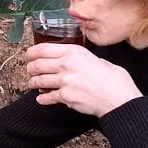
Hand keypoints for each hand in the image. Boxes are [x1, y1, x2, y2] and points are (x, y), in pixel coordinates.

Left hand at [25, 43, 141, 116]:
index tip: (29, 55)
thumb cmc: (113, 79)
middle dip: (30, 68)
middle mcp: (66, 64)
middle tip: (30, 70)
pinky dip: (42, 98)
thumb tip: (70, 59)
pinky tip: (41, 98)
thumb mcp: (96, 58)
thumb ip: (80, 58)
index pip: (43, 49)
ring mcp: (64, 81)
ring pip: (39, 81)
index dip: (31, 53)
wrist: (119, 98)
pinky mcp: (65, 97)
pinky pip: (47, 97)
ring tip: (34, 84)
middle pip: (37, 65)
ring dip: (34, 83)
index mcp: (73, 52)